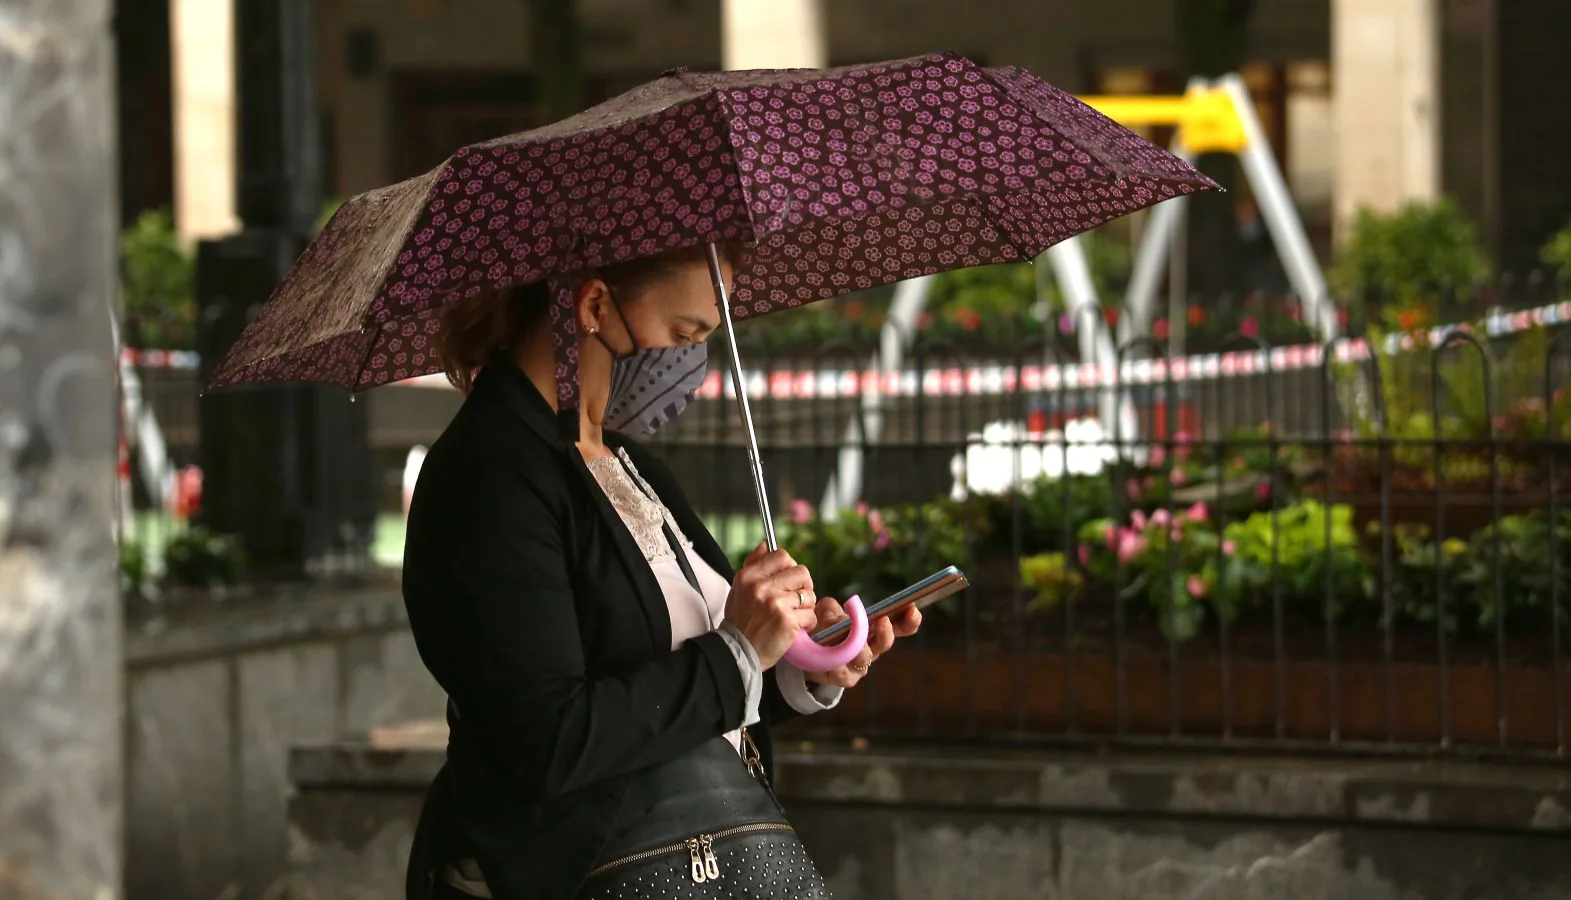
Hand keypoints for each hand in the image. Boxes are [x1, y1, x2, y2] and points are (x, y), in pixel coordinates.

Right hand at [725, 543, 818, 669]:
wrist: (738, 653)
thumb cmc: (741, 620)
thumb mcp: (739, 588)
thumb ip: (753, 564)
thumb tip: (766, 544)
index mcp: (749, 576)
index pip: (781, 556)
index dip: (790, 566)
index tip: (789, 579)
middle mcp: (761, 587)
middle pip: (801, 572)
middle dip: (803, 586)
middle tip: (796, 598)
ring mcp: (775, 604)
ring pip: (809, 594)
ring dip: (806, 606)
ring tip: (794, 614)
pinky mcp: (787, 621)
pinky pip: (810, 615)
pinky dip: (807, 623)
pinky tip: (795, 627)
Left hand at [803, 598, 921, 687]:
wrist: (810, 655)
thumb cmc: (824, 630)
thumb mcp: (826, 613)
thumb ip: (830, 609)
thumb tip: (835, 614)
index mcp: (875, 629)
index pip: (900, 626)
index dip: (909, 620)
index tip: (912, 608)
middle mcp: (872, 648)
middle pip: (885, 642)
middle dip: (885, 632)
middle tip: (882, 620)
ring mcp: (860, 665)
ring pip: (865, 657)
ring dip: (859, 647)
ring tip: (851, 639)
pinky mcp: (845, 679)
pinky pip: (844, 674)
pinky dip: (839, 666)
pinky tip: (834, 662)